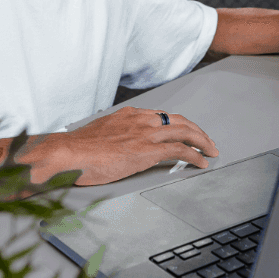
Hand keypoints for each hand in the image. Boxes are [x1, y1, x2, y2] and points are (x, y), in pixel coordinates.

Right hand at [51, 106, 219, 185]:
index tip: (186, 132)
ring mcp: (145, 134)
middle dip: (197, 130)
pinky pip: (180, 150)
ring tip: (211, 151)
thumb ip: (114, 137)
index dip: (178, 125)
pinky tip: (201, 162)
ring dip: (202, 141)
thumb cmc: (77, 149)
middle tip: (207, 142)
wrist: (67, 153)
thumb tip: (116, 148)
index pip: (162, 116)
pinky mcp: (147, 150)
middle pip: (179, 120)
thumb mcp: (100, 136)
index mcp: (129, 115)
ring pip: (185, 131)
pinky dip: (195, 155)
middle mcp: (140, 120)